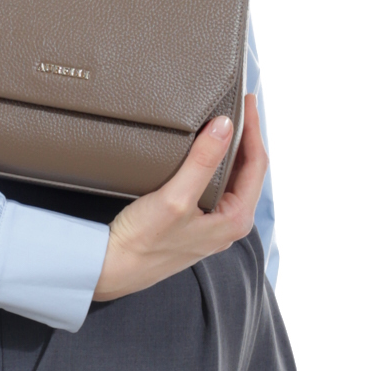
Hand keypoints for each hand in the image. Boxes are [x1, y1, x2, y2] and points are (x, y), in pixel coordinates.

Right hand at [93, 94, 267, 301]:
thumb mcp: (175, 197)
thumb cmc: (143, 242)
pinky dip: (215, 165)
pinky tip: (205, 153)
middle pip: (249, 172)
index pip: (256, 166)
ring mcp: (213, 226)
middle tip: (241, 106)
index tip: (248, 102)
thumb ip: (203, 161)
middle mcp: (230, 225)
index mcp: (235, 220)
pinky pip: (216, 188)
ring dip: (232, 150)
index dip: (253, 130)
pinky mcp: (196, 224)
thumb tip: (224, 126)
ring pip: (233, 180)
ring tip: (227, 123)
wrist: (113, 268)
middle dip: (246, 138)